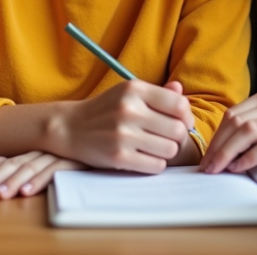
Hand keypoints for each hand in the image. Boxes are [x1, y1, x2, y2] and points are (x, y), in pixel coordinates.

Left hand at [0, 152, 84, 199]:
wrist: (106, 131)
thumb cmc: (77, 146)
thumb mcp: (49, 153)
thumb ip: (23, 160)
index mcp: (35, 149)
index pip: (7, 162)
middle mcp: (42, 149)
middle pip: (13, 165)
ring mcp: (57, 153)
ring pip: (30, 168)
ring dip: (13, 182)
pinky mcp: (73, 159)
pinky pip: (54, 171)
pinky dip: (40, 180)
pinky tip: (28, 191)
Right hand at [46, 80, 194, 172]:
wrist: (70, 127)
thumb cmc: (106, 110)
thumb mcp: (128, 93)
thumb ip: (157, 93)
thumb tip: (180, 91)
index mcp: (135, 89)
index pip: (179, 104)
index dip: (186, 116)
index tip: (181, 122)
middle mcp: (129, 110)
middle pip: (178, 130)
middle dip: (177, 136)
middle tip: (167, 138)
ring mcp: (123, 134)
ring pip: (170, 150)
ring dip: (166, 152)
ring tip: (154, 147)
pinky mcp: (118, 156)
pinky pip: (156, 166)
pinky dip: (155, 164)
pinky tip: (144, 157)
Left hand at [199, 87, 256, 173]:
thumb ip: (255, 132)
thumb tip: (221, 150)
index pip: (233, 114)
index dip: (216, 137)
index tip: (205, 159)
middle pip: (238, 121)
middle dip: (218, 146)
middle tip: (207, 168)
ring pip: (250, 130)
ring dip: (229, 152)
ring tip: (219, 169)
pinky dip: (251, 156)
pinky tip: (241, 167)